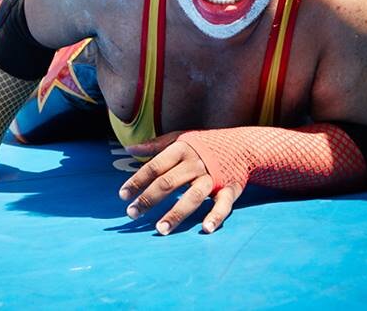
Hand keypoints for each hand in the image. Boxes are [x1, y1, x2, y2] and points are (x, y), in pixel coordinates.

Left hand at [120, 132, 242, 234]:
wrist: (243, 145)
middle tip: (132, 214)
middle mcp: (196, 163)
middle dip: (149, 199)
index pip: (155, 166)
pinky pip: (223, 204)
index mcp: (182, 149)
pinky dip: (215, 216)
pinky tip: (206, 229)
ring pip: (192, 196)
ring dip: (176, 213)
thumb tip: (129, 148)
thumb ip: (155, 145)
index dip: (137, 180)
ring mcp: (213, 177)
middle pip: (169, 182)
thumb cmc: (205, 144)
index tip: (123, 195)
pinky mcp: (230, 188)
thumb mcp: (180, 138)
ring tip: (160, 229)